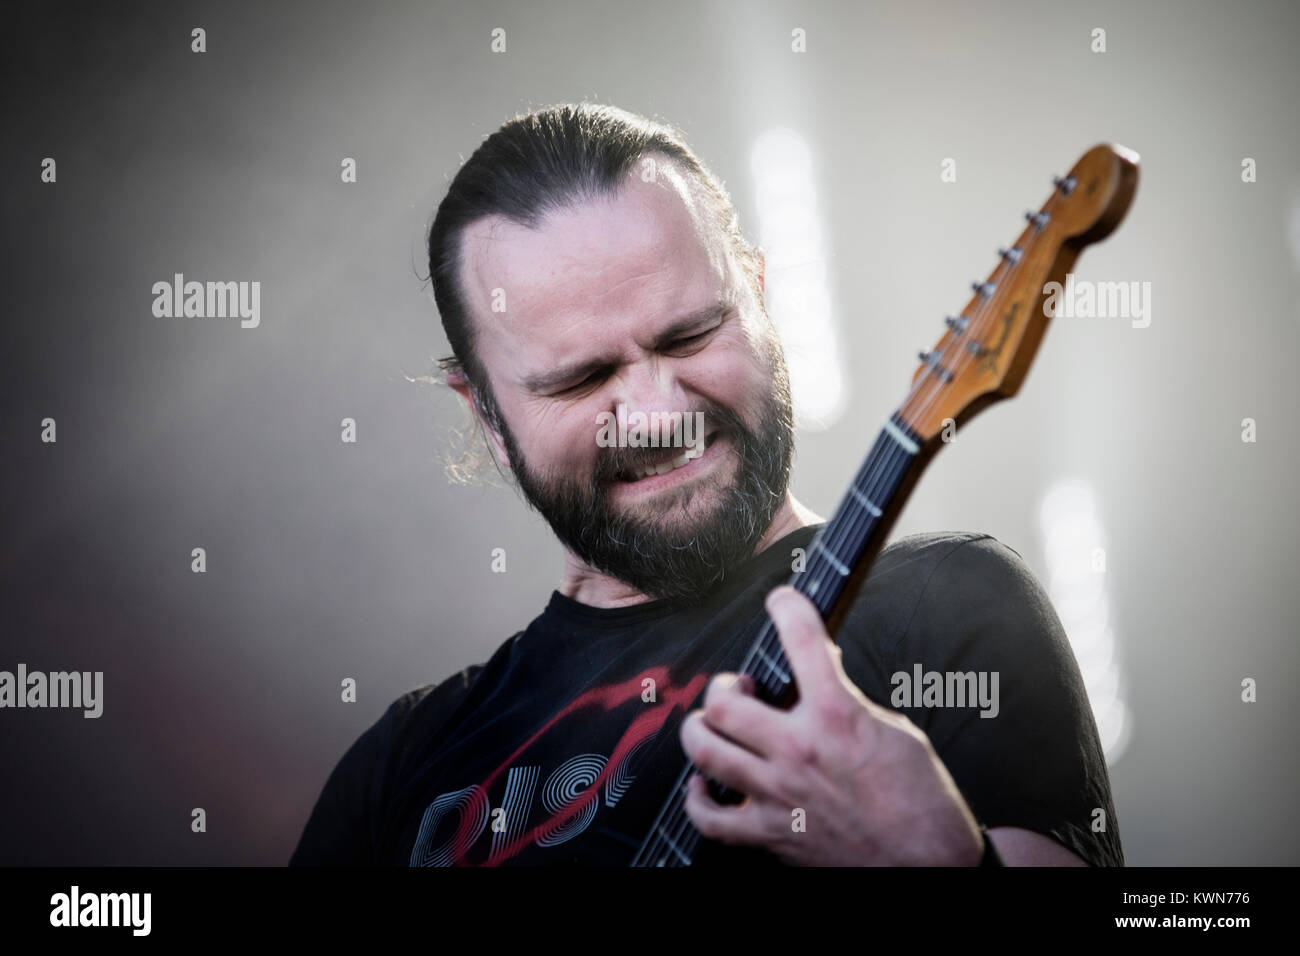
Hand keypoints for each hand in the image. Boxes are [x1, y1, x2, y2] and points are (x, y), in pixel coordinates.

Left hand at [679, 585, 984, 865]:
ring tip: (717, 724)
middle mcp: (800, 752)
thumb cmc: (922, 801)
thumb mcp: (896, 731)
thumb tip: (823, 668)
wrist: (928, 865)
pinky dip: (697, 798)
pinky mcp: (771, 835)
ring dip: (702, 729)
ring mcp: (779, 795)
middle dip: (724, 685)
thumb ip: (849, 699)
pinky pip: (708, 818)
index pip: (802, 641)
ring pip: (705, 750)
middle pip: (724, 703)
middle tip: (739, 687)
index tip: (782, 599)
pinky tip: (705, 784)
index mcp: (838, 717)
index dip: (788, 607)